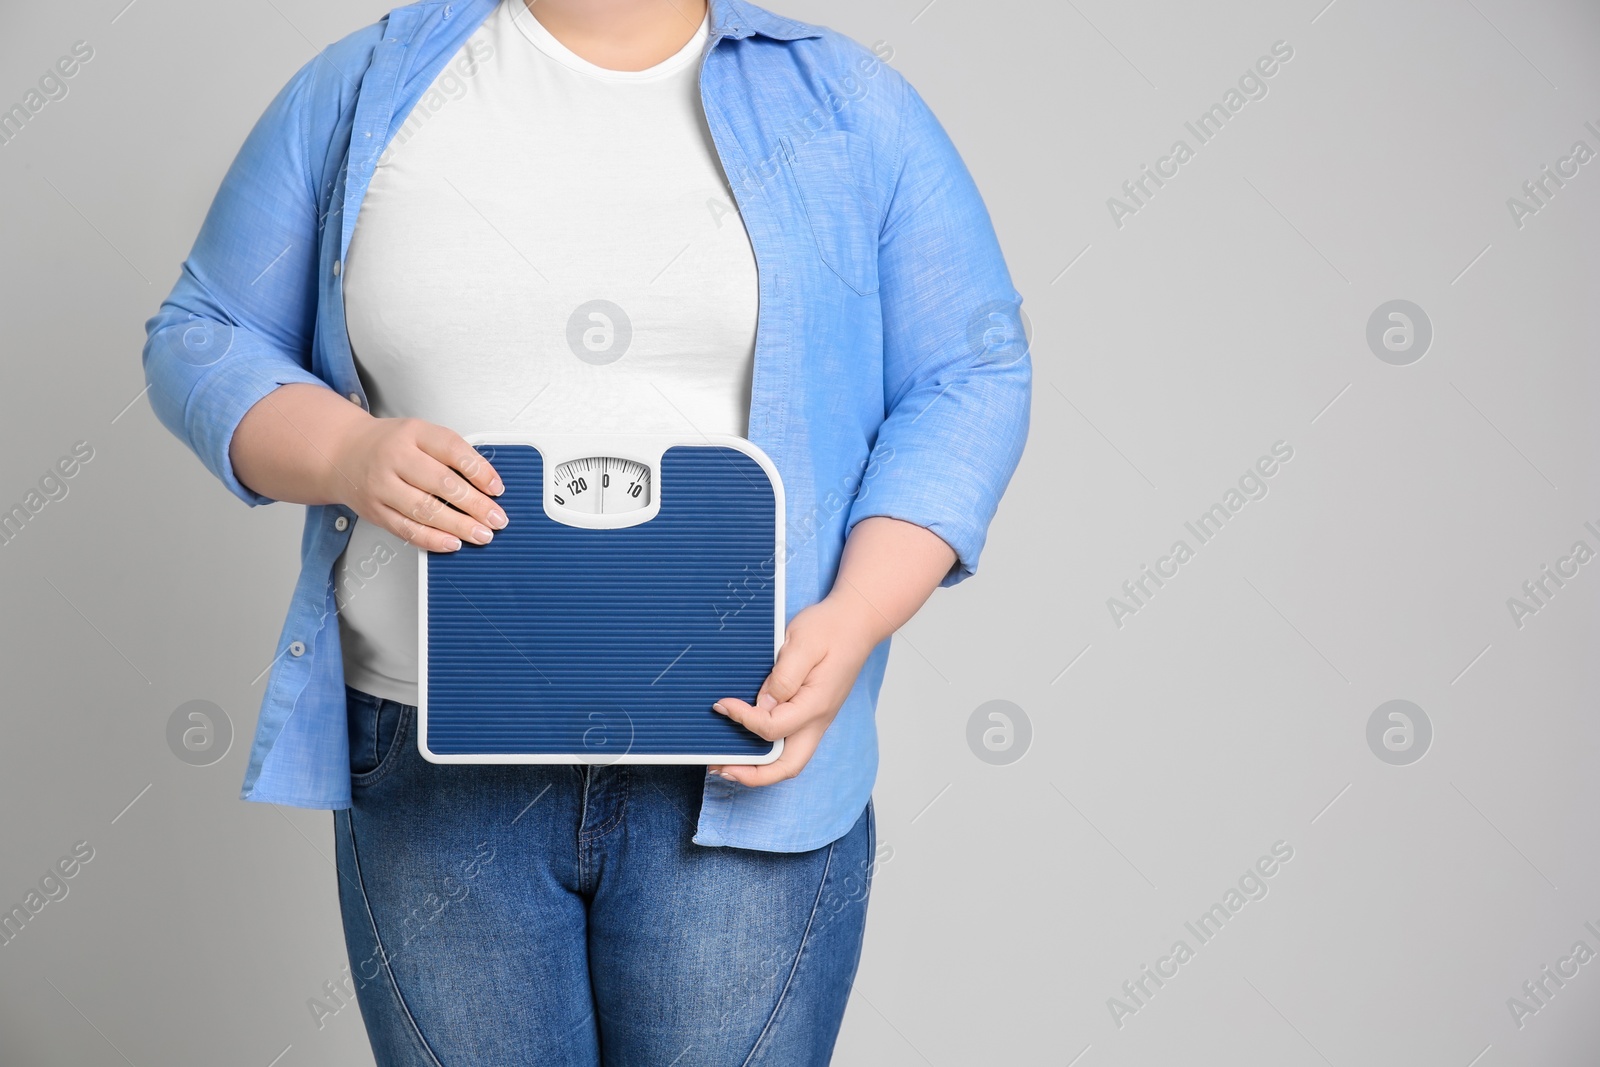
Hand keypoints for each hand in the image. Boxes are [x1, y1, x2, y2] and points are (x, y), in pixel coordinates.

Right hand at [327, 416, 505, 552]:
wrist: (342, 452)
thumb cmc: (389, 444)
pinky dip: (433, 539)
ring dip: (459, 526)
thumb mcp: (420, 434)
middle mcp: (395, 458)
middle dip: (476, 504)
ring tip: (482, 534)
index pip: (452, 449)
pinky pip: (407, 530)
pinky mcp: (375, 511)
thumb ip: (450, 453)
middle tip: (497, 518)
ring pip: (426, 510)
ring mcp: (382, 486)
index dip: (479, 471)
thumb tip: (486, 483)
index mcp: (413, 433)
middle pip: (442, 483)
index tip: (497, 488)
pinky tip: (453, 543)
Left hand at [708, 593, 883, 786]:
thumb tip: (763, 705)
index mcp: (815, 705)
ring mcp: (815, 720)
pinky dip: (766, 750)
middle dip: (752, 774)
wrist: (857, 622)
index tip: (722, 704)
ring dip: (758, 766)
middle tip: (719, 767)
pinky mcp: (810, 714)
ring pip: (788, 760)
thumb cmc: (831, 629)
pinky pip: (788, 743)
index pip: (771, 729)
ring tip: (726, 761)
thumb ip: (783, 677)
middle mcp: (817, 720)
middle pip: (787, 767)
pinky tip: (746, 740)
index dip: (743, 720)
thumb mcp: (802, 643)